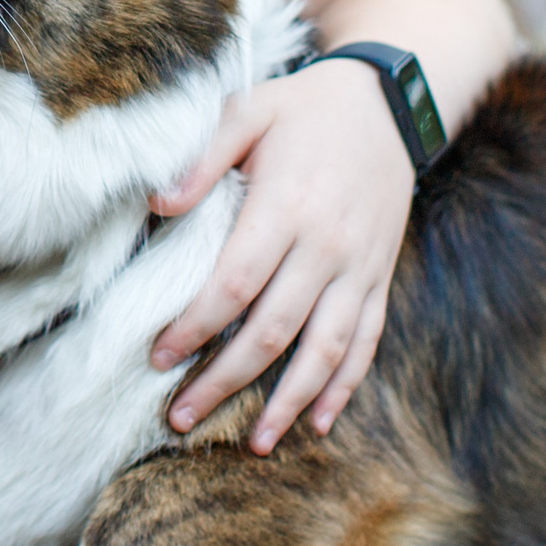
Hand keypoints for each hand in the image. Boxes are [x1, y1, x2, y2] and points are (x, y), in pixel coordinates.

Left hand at [147, 59, 412, 452]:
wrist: (389, 101)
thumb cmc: (304, 108)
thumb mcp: (249, 110)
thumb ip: (202, 157)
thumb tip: (156, 204)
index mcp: (287, 207)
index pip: (234, 284)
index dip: (195, 326)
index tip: (158, 355)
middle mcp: (327, 246)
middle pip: (271, 331)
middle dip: (224, 380)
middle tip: (180, 416)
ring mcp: (359, 267)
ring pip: (324, 350)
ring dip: (288, 401)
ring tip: (255, 443)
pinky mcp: (380, 277)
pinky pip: (366, 342)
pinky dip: (345, 386)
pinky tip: (319, 422)